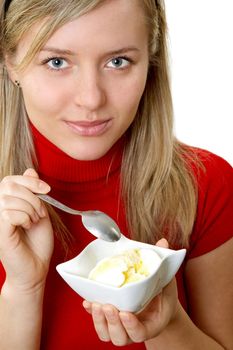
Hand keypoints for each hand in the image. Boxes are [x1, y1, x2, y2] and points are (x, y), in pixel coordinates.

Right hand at [0, 168, 53, 293]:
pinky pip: (9, 213)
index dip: (30, 181)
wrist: (36, 267)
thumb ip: (33, 192)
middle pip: (9, 185)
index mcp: (6, 204)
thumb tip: (30, 170)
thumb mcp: (39, 210)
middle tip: (40, 213)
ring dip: (31, 209)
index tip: (47, 190)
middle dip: (32, 196)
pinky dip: (25, 218)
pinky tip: (27, 227)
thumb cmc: (37, 242)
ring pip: (10, 198)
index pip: (10, 180)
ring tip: (34, 221)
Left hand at [83, 239, 178, 345]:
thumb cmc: (162, 293)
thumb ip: (164, 265)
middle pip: (119, 337)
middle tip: (107, 305)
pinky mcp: (109, 320)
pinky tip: (87, 301)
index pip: (140, 334)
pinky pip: (98, 322)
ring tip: (96, 303)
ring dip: (99, 320)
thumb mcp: (167, 280)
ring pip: (106, 334)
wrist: (157, 304)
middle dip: (111, 322)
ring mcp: (120, 327)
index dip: (131, 327)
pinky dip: (91, 313)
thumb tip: (162, 242)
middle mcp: (133, 329)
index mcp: (151, 324)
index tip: (125, 313)